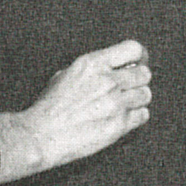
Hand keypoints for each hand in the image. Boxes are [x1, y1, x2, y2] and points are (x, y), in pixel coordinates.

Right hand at [0, 39, 151, 183]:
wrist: (40, 136)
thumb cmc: (49, 107)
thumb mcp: (66, 74)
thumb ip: (93, 69)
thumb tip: (115, 68)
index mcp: (93, 64)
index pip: (133, 49)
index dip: (138, 57)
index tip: (136, 64)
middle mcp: (107, 81)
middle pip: (144, 73)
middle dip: (138, 80)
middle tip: (129, 87)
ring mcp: (115, 103)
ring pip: (146, 95)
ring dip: (137, 99)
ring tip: (124, 104)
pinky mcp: (118, 125)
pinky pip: (142, 115)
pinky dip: (136, 116)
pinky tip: (123, 117)